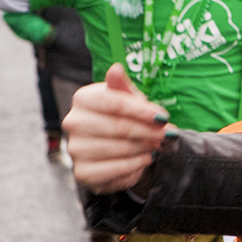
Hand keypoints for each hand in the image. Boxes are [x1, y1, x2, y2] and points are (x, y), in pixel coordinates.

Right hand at [62, 63, 169, 193]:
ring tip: (158, 145)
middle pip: (119, 127)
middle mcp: (73, 122)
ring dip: (146, 148)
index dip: (141, 111)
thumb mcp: (128, 99)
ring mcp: (75, 149)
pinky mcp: (83, 172)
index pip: (114, 103)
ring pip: (120, 149)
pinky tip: (147, 158)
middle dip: (148, 132)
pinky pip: (116, 170)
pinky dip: (137, 165)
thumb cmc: (124, 116)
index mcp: (83, 98)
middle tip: (168, 135)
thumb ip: (123, 86)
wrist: (116, 149)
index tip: (163, 117)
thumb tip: (116, 69)